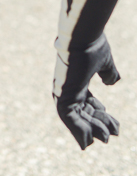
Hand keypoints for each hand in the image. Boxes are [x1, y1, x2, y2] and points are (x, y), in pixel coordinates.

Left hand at [54, 34, 120, 148]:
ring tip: (106, 138)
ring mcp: (63, 90)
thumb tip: (111, 81)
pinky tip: (89, 140)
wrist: (83, 35)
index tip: (114, 124)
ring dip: (91, 130)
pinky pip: (68, 118)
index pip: (85, 103)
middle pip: (82, 112)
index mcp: (76, 80)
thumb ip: (108, 72)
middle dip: (98, 124)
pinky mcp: (61, 93)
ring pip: (75, 118)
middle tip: (114, 133)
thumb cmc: (93, 45)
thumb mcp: (104, 62)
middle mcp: (68, 87)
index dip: (99, 114)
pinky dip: (78, 130)